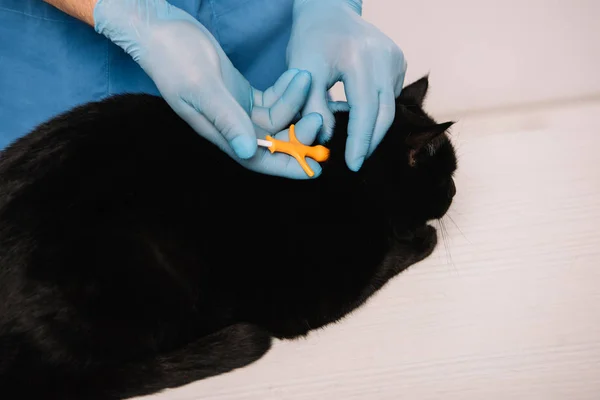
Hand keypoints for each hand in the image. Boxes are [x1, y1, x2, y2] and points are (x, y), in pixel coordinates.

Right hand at [94, 0, 322, 178]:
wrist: (160, 30)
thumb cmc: (174, 57)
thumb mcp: (202, 87)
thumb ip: (226, 119)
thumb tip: (248, 152)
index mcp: (220, 132)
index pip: (259, 160)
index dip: (287, 168)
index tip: (316, 169)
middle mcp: (231, 126)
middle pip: (274, 143)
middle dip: (299, 133)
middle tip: (320, 115)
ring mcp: (237, 110)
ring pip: (277, 119)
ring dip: (296, 104)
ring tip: (307, 78)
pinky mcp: (241, 93)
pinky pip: (273, 100)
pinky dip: (287, 91)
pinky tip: (296, 76)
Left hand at [287, 0, 406, 170]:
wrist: (328, 8)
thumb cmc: (309, 40)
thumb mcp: (301, 73)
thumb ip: (312, 107)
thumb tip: (327, 139)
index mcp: (359, 58)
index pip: (365, 111)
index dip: (360, 142)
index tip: (353, 165)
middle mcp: (384, 57)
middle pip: (384, 113)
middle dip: (370, 141)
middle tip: (357, 162)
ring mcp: (395, 58)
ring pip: (390, 107)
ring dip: (374, 128)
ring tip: (358, 145)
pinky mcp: (398, 60)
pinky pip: (391, 95)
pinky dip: (378, 111)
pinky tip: (363, 119)